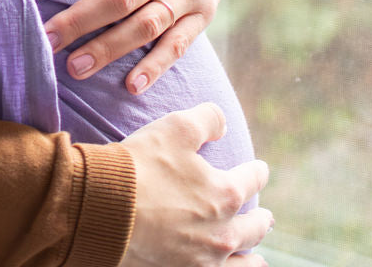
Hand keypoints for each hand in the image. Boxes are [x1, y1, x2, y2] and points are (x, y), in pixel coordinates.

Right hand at [118, 104, 272, 265]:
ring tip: (258, 258)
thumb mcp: (176, 127)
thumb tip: (223, 124)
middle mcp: (221, 232)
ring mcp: (204, 260)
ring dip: (253, 258)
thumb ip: (207, 119)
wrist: (105, 210)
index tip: (260, 170)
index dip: (257, 172)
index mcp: (224, 194)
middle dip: (261, 220)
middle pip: (252, 228)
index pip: (251, 180)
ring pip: (242, 263)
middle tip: (267, 217)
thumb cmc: (140, 166)